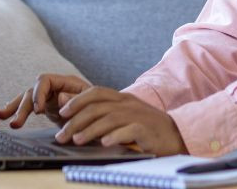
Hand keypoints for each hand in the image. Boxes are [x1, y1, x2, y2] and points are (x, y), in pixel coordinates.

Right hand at [0, 73, 91, 128]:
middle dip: (23, 106)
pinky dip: (16, 110)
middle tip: (16, 123)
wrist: (103, 113)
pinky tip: (3, 115)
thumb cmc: (100, 106)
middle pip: (33, 90)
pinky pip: (28, 106)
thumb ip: (77, 99)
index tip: (38, 110)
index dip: (39, 94)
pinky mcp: (46, 106)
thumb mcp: (92, 102)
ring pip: (27, 98)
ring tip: (1, 116)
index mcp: (66, 81)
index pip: (45, 80)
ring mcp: (49, 96)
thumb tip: (60, 97)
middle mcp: (55, 86)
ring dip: (15, 108)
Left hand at [54, 86, 185, 155]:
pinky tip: (104, 144)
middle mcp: (128, 103)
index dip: (76, 100)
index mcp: (122, 98)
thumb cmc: (145, 127)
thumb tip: (72, 111)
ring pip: (109, 119)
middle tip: (62, 135)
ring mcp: (138, 115)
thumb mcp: (122, 116)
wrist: (176, 134)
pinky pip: (128, 130)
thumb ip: (100, 113)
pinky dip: (115, 136)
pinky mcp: (146, 129)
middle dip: (76, 121)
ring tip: (76, 140)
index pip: (95, 92)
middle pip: (97, 108)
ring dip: (90, 130)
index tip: (61, 112)